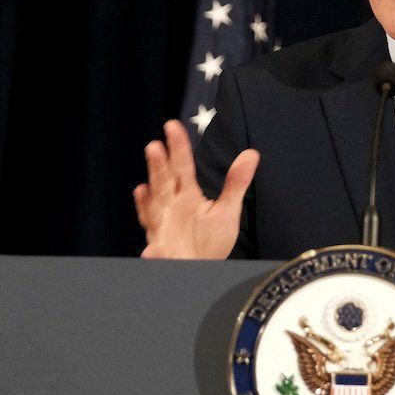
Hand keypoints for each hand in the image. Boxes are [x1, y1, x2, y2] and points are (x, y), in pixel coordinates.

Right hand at [134, 120, 259, 258]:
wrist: (201, 268)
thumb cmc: (210, 240)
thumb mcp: (227, 209)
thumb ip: (236, 182)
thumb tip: (252, 153)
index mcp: (186, 195)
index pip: (182, 167)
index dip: (177, 147)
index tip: (172, 126)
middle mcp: (171, 207)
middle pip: (163, 182)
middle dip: (158, 167)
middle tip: (154, 146)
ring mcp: (163, 227)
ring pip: (154, 210)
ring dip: (148, 201)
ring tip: (143, 186)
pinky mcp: (162, 251)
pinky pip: (156, 252)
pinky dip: (153, 252)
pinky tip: (150, 250)